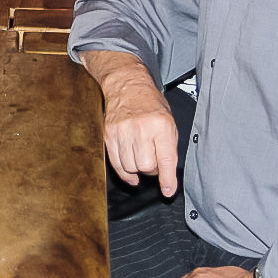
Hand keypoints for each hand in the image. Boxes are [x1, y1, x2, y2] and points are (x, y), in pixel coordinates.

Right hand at [101, 75, 178, 196]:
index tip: (167, 191)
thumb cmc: (150, 104)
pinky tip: (130, 173)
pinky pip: (115, 163)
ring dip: (137, 169)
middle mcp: (141, 129)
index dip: (167, 180)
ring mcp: (122, 132)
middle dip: (152, 170)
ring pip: (130, 167)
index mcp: (161, 126)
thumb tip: (166, 176)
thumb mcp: (169, 123)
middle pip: (146, 167)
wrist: (127, 86)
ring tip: (141, 159)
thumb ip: (169, 149)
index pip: (165, 160)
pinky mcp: (108, 135)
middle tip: (153, 162)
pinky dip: (124, 172)